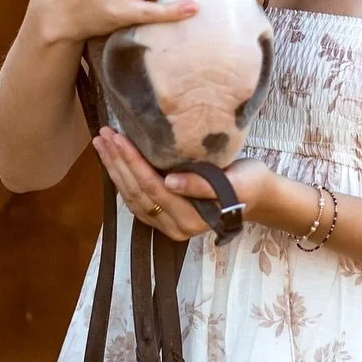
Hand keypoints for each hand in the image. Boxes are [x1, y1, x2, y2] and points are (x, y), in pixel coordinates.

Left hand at [94, 126, 278, 241]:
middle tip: (103, 135)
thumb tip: (169, 182)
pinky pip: (136, 201)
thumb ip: (202, 184)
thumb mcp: (234, 181)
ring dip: (115, 170)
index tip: (118, 137)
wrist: (259, 196)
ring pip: (132, 198)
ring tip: (102, 144)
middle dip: (118, 163)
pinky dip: (122, 179)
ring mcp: (168, 226)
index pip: (153, 187)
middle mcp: (176, 227)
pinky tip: (113, 161)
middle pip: (137, 193)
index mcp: (192, 219)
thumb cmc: (249, 183)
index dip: (133, 162)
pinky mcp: (165, 218)